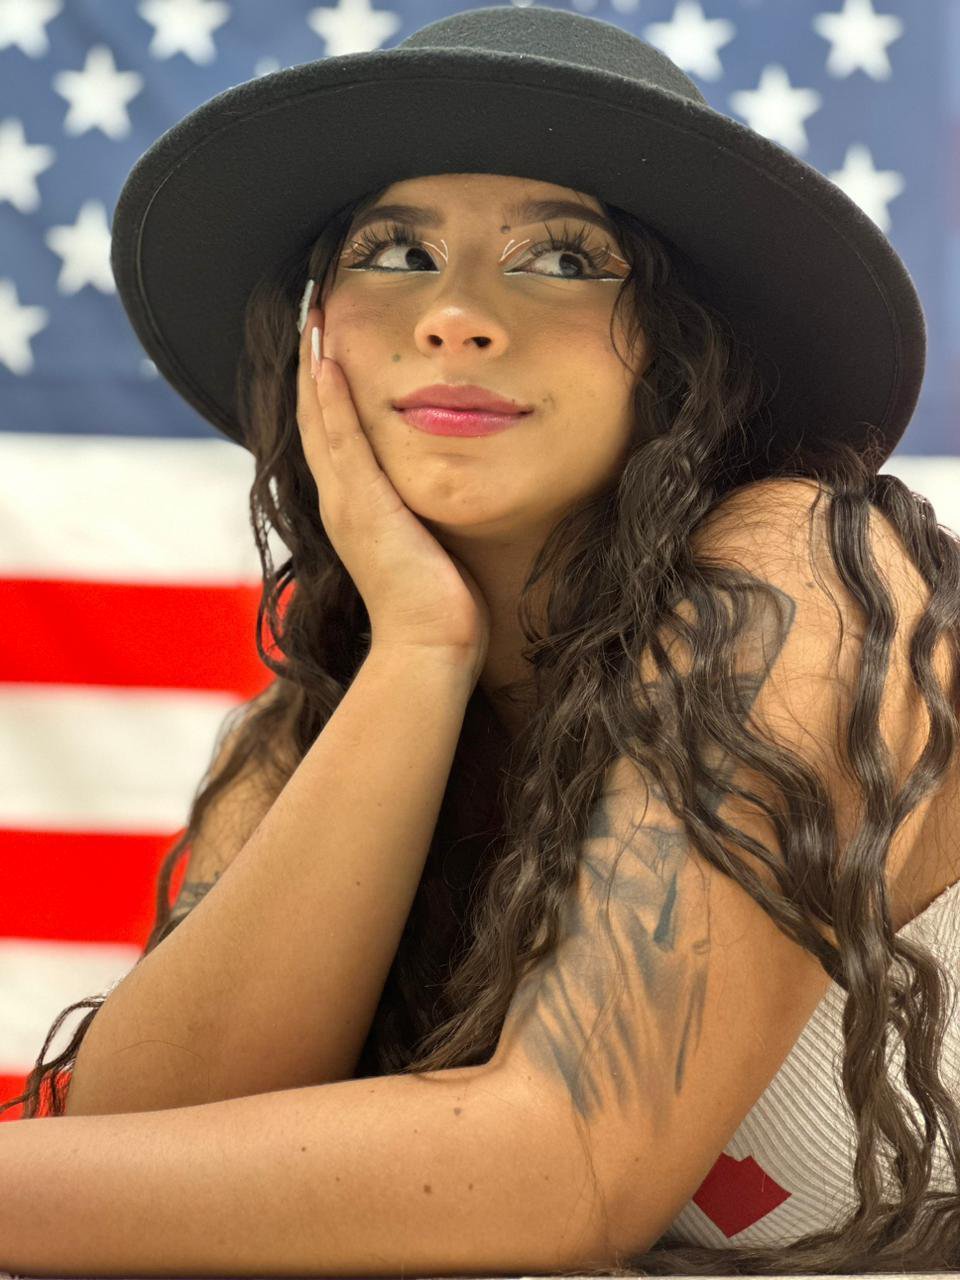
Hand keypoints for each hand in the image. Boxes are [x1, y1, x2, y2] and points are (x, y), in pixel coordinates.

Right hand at [297, 307, 491, 682]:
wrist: (430, 650)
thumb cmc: (440, 610)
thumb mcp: (428, 549)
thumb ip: (424, 521)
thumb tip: (441, 504)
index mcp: (355, 509)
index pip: (332, 436)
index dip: (325, 390)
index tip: (327, 345)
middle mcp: (340, 501)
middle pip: (314, 419)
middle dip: (312, 364)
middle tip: (310, 311)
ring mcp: (345, 503)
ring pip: (318, 420)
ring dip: (313, 366)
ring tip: (310, 314)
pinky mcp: (361, 508)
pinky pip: (340, 440)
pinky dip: (329, 399)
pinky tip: (327, 359)